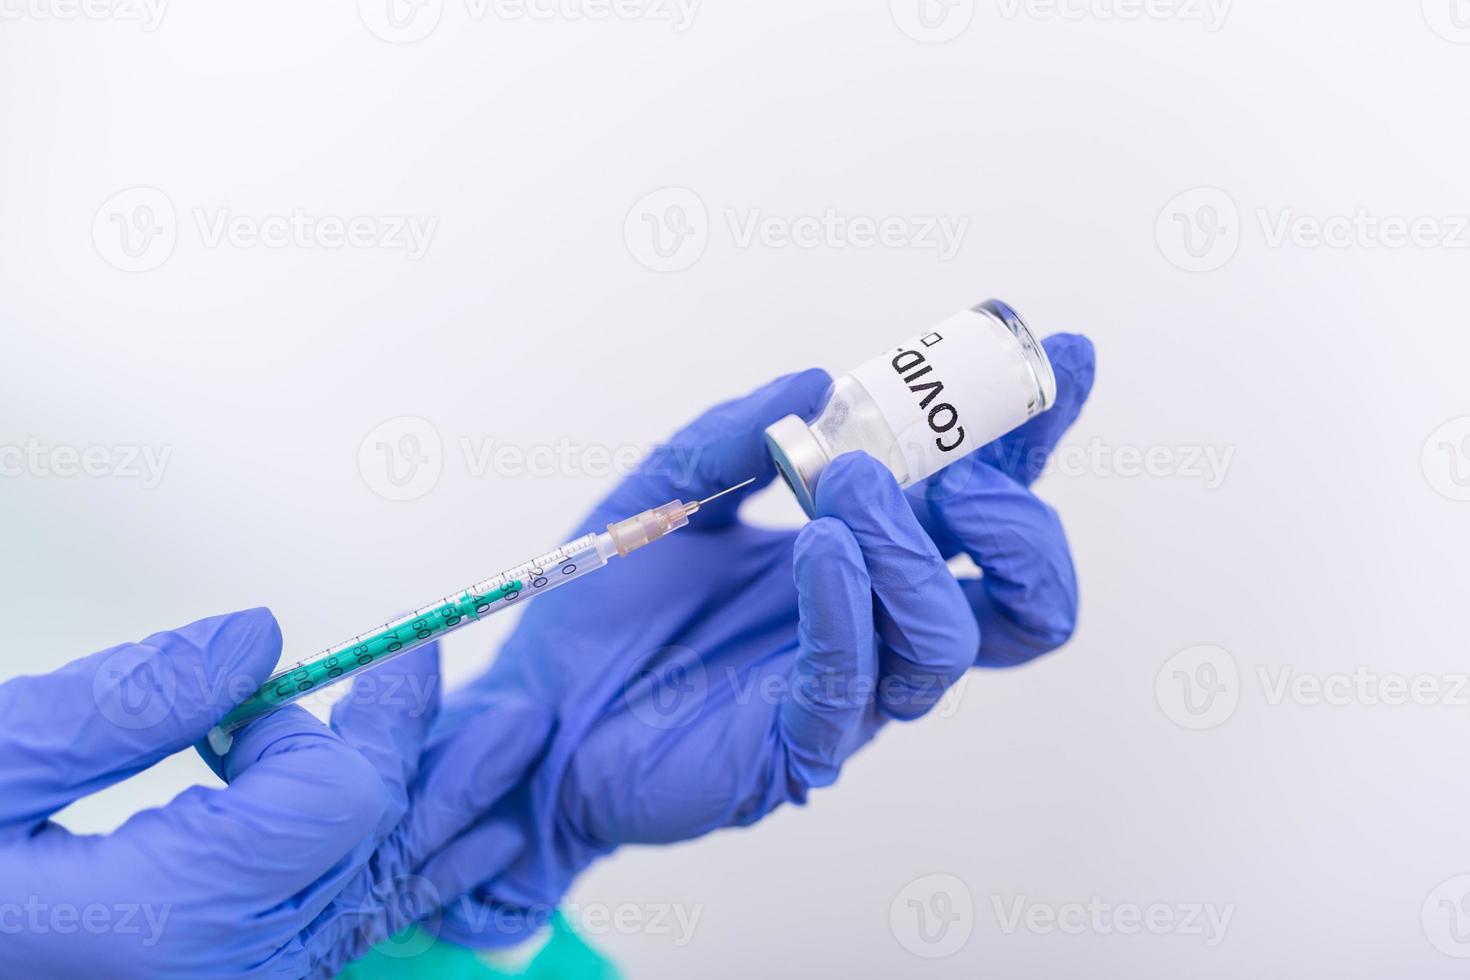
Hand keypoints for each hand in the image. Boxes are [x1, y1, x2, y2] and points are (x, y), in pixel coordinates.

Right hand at [0, 609, 549, 977]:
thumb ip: (125, 703)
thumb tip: (263, 637)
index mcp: (167, 918)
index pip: (339, 802)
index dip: (346, 725)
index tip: (337, 677)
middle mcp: (222, 977)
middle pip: (371, 844)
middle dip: (411, 754)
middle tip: (468, 687)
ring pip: (369, 897)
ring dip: (427, 812)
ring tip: (496, 751)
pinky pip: (336, 934)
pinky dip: (390, 876)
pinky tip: (452, 844)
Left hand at [425, 334, 1095, 944]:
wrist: (535, 710)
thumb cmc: (610, 601)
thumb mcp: (668, 487)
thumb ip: (738, 434)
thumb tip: (819, 381)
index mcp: (871, 551)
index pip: (985, 494)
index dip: (1035, 430)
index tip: (1060, 354)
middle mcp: (880, 619)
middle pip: (1024, 590)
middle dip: (1018, 516)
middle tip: (960, 471)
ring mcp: (852, 687)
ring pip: (955, 636)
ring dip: (915, 549)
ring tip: (850, 488)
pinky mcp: (801, 744)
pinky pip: (858, 681)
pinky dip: (849, 601)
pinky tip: (817, 546)